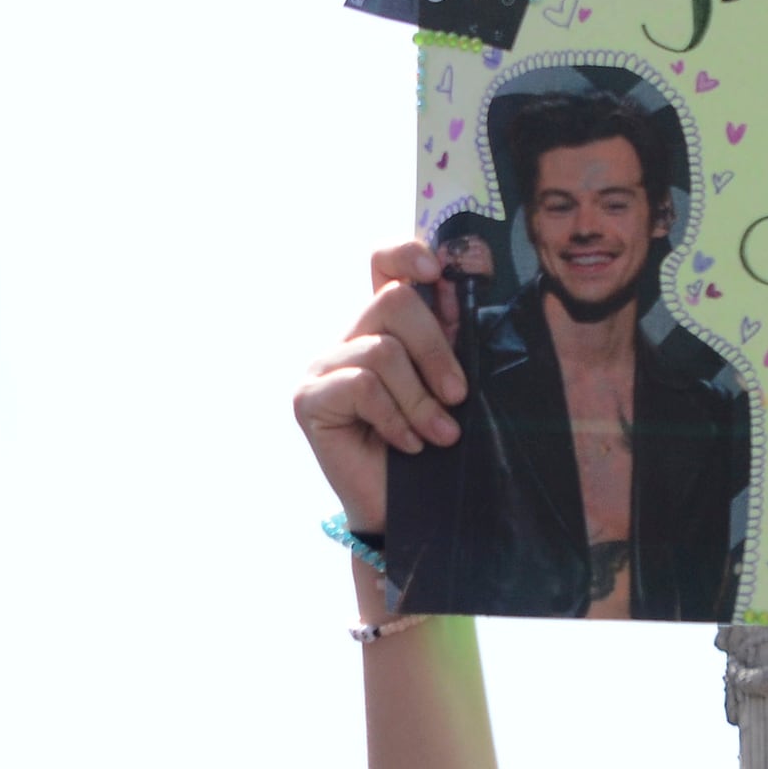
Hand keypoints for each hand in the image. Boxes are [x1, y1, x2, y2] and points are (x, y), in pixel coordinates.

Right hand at [291, 238, 471, 541]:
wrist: (408, 515)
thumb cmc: (433, 449)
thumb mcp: (449, 389)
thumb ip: (450, 342)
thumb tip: (455, 295)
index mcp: (383, 328)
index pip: (384, 263)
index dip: (406, 253)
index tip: (437, 269)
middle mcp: (348, 338)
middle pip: (394, 301)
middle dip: (436, 348)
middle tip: (457, 395)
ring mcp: (323, 367)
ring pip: (383, 350)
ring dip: (420, 399)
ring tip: (438, 435)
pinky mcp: (309, 398)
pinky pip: (363, 385)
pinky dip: (396, 417)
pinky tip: (408, 444)